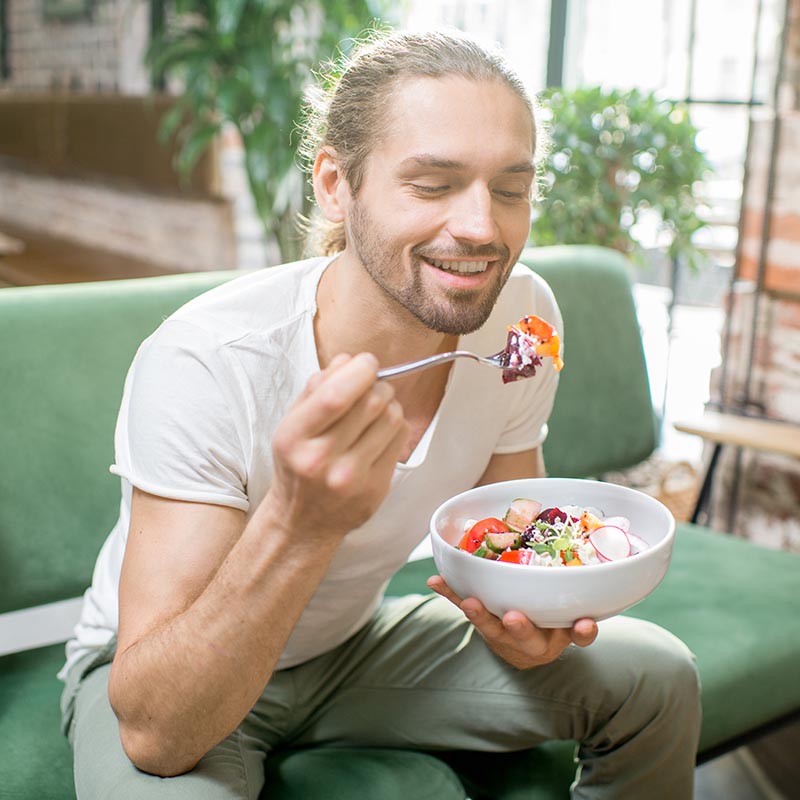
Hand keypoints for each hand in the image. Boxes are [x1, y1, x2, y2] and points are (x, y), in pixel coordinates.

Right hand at [267, 353, 408, 542]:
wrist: (303, 522)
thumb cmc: (298, 465)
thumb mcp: (292, 424)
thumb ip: (316, 389)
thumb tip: (349, 360)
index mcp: (294, 438)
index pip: (335, 396)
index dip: (359, 371)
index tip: (367, 362)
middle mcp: (321, 460)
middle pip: (371, 403)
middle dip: (377, 384)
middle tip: (372, 385)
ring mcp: (351, 478)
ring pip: (391, 418)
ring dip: (389, 403)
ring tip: (375, 410)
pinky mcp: (375, 488)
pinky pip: (400, 439)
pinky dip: (395, 425)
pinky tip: (380, 431)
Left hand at [427, 575, 597, 668]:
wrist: (521, 650)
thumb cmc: (550, 626)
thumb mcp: (568, 622)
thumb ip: (580, 614)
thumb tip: (593, 597)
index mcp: (559, 638)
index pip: (576, 637)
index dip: (580, 632)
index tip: (583, 623)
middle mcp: (531, 641)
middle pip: (527, 638)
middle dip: (520, 628)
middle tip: (514, 617)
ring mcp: (503, 634)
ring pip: (491, 628)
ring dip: (479, 615)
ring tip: (469, 602)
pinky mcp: (482, 623)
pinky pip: (464, 606)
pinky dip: (450, 592)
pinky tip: (435, 580)